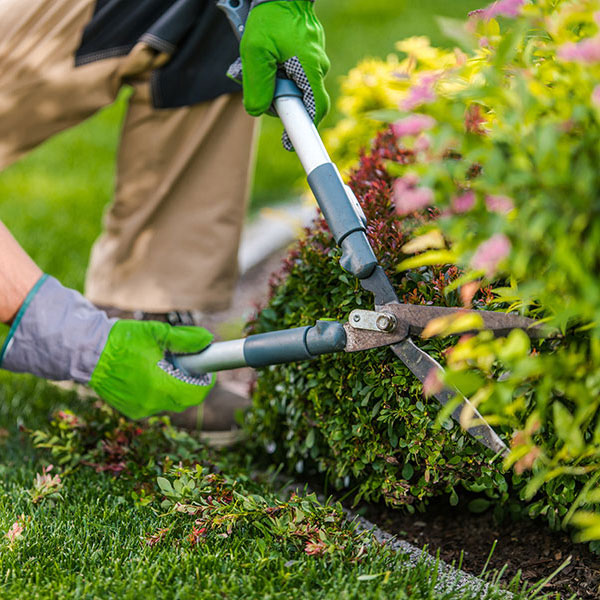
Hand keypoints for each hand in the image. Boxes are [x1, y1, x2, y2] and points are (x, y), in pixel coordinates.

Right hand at [90, 320, 214, 418]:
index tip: (206, 367)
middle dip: (192, 383)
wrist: (88, 353)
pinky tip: (150, 375)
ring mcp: (141, 410)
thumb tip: (207, 340)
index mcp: (161, 386)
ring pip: (170, 402)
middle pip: (186, 400)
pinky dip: (159, 392)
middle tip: (188, 364)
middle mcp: (152, 403)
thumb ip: (186, 339)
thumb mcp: (158, 334)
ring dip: (175, 387)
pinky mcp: (131, 411)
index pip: (197, 392)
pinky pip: (155, 404)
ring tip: (166, 366)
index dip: (207, 380)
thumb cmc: (123, 340)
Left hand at [240, 1, 329, 127]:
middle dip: (280, 100)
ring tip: (263, 65)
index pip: (315, 110)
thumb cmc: (271, 17)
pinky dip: (280, 72)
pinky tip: (269, 58)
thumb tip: (256, 110)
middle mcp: (318, 67)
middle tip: (262, 90)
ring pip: (297, 85)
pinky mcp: (309, 54)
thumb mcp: (255, 52)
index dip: (303, 131)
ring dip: (277, 83)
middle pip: (301, 100)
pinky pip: (296, 72)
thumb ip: (256, 85)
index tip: (290, 144)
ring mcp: (315, 60)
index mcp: (310, 70)